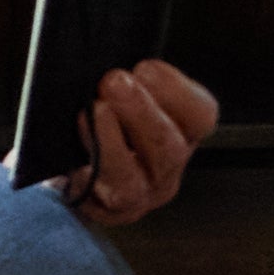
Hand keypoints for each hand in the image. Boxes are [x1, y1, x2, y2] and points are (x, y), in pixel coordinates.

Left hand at [64, 60, 216, 230]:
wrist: (73, 164)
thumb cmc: (105, 121)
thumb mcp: (122, 93)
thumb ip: (126, 80)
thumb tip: (112, 62)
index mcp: (182, 130)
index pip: (200, 115)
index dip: (177, 91)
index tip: (145, 68)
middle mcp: (167, 165)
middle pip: (168, 147)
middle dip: (141, 112)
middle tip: (114, 82)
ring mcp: (141, 193)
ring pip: (133, 178)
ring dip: (111, 142)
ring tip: (93, 112)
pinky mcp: (108, 212)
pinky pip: (98, 199)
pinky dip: (87, 175)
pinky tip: (77, 160)